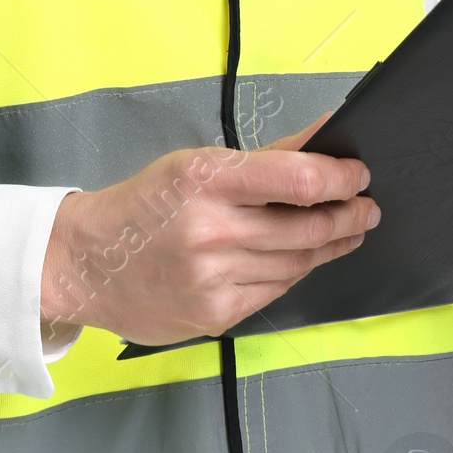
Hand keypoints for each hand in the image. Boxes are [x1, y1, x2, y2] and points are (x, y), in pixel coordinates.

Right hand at [39, 133, 377, 346]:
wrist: (85, 263)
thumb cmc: (143, 205)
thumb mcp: (194, 164)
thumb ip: (263, 158)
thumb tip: (322, 138)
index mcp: (205, 179)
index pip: (298, 179)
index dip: (341, 178)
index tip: (358, 174)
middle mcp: (211, 231)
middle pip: (308, 227)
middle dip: (348, 216)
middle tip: (367, 207)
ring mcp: (213, 278)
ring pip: (298, 263)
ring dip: (330, 246)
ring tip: (346, 231)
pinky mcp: (215, 315)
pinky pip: (275, 291)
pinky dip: (294, 272)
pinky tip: (302, 259)